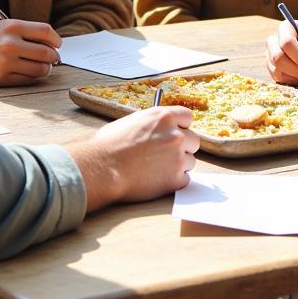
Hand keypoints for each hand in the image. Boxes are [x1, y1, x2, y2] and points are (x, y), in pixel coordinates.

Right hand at [0, 20, 62, 86]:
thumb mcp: (3, 27)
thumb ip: (26, 32)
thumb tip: (52, 45)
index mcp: (12, 26)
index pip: (46, 32)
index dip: (56, 40)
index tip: (58, 44)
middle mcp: (11, 43)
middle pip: (47, 53)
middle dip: (54, 57)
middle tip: (53, 59)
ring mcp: (6, 62)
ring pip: (40, 69)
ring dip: (46, 69)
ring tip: (42, 67)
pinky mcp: (2, 78)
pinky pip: (28, 80)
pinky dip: (33, 77)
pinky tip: (29, 73)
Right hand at [70, 106, 199, 210]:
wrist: (103, 168)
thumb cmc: (109, 145)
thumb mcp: (132, 121)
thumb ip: (151, 123)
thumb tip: (156, 126)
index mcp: (164, 117)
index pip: (187, 117)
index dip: (181, 126)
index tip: (176, 133)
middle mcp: (175, 135)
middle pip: (194, 140)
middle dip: (183, 147)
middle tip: (167, 155)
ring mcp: (177, 157)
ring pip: (190, 161)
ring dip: (178, 165)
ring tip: (157, 169)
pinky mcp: (175, 179)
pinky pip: (184, 179)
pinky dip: (174, 181)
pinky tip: (157, 180)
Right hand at [265, 20, 297, 84]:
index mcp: (287, 27)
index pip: (286, 42)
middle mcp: (275, 40)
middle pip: (277, 58)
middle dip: (296, 70)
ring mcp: (273, 55)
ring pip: (277, 71)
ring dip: (297, 78)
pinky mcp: (275, 68)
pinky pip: (280, 79)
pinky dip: (295, 82)